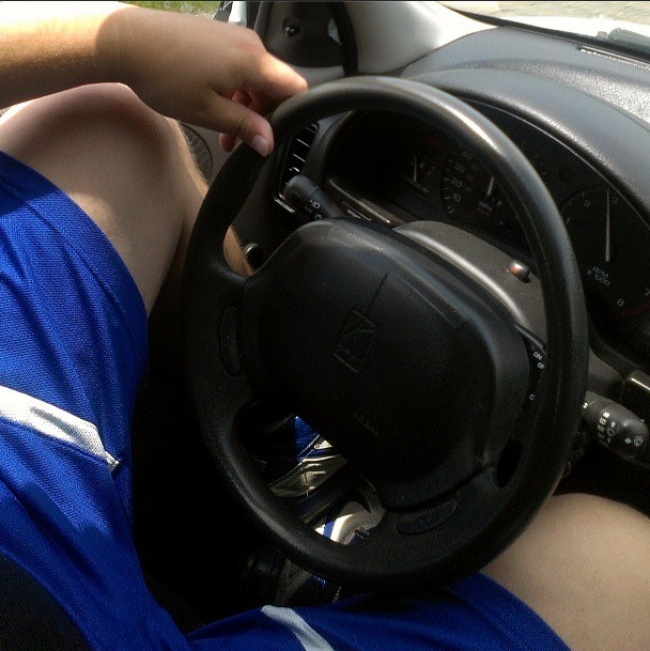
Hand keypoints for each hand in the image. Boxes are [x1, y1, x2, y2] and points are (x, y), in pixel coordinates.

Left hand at [104, 5, 307, 155]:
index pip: (295, 88)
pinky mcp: (217, 36)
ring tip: (221, 130)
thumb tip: (269, 141)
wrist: (125, 41)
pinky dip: (232, 90)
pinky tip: (212, 106)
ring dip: (244, 107)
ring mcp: (232, 37)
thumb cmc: (162, 73)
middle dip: (260, 116)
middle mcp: (248, 44)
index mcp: (253, 62)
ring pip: (254, 78)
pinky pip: (237, 66)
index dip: (290, 115)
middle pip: (273, 86)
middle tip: (239, 140)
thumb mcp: (209, 112)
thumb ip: (245, 127)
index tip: (273, 134)